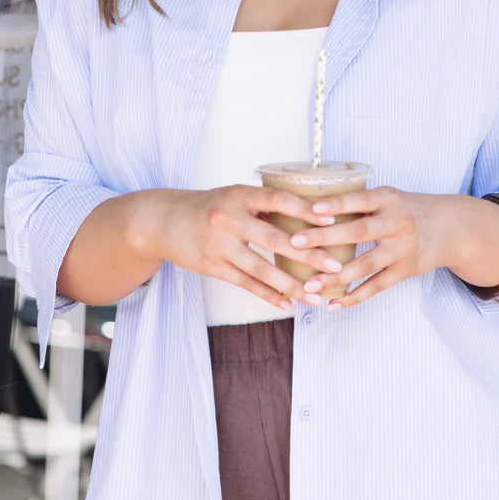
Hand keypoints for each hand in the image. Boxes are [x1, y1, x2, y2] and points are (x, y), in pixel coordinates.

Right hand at [147, 185, 344, 311]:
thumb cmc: (208, 206)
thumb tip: (307, 216)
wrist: (163, 221)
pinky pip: (245, 283)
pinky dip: (268, 295)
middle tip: (336, 266)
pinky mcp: (212, 267)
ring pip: (261, 269)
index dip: (304, 211)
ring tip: (316, 296)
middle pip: (274, 240)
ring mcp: (219, 245)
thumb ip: (265, 206)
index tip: (331, 221)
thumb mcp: (234, 195)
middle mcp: (228, 219)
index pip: (277, 200)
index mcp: (239, 195)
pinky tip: (287, 304)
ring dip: (291, 285)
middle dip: (308, 255)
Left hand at [287, 188, 465, 308]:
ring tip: (309, 284)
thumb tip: (312, 206)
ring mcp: (402, 249)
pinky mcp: (405, 271)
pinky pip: (376, 286)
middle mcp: (397, 223)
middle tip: (294, 243)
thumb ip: (359, 203)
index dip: (337, 204)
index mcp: (389, 199)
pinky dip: (354, 296)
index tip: (312, 209)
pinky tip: (333, 303)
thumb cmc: (408, 209)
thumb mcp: (389, 197)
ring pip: (365, 265)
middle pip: (358, 232)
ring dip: (335, 277)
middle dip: (324, 238)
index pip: (359, 200)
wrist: (450, 228)